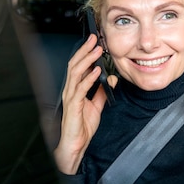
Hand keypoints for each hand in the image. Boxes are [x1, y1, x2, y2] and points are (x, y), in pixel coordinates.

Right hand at [54, 34, 117, 173]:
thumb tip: (112, 80)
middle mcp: (71, 90)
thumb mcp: (97, 106)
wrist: (76, 144)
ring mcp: (71, 97)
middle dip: (85, 51)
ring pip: (76, 72)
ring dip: (87, 60)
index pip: (78, 66)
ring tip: (96, 50)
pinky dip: (89, 78)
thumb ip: (102, 92)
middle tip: (94, 39)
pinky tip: (97, 71)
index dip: (85, 53)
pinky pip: (81, 89)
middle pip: (75, 65)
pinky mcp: (74, 106)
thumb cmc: (82, 127)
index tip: (95, 43)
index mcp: (75, 89)